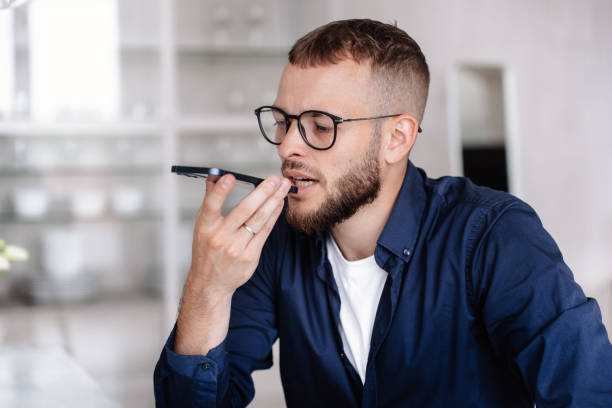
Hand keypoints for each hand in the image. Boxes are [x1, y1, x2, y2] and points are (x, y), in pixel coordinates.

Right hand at [187, 173, 291, 297]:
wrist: (211, 283)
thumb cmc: (206, 249)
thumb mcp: (202, 225)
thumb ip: (210, 199)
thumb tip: (215, 175)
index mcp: (205, 227)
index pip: (211, 205)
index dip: (220, 191)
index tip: (230, 177)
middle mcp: (220, 237)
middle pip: (244, 210)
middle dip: (262, 192)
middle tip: (274, 178)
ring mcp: (236, 248)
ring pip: (259, 220)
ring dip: (274, 201)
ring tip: (283, 187)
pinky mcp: (250, 257)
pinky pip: (265, 232)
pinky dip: (274, 216)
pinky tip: (279, 204)